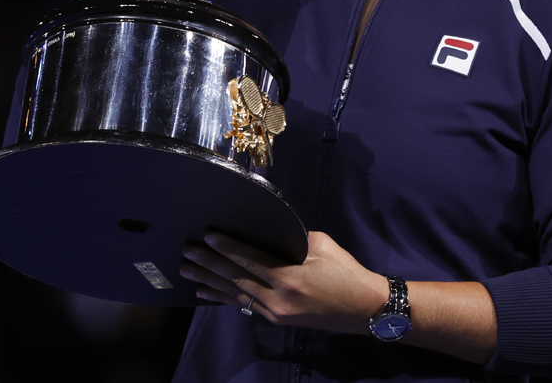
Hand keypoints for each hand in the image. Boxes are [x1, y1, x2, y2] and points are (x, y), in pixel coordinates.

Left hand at [180, 230, 388, 334]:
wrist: (364, 309)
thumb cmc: (346, 272)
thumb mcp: (322, 246)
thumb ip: (293, 239)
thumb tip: (270, 232)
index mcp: (289, 278)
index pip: (249, 260)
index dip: (227, 247)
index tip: (207, 236)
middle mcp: (278, 298)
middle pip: (236, 278)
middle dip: (209, 264)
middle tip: (187, 252)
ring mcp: (275, 312)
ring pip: (235, 294)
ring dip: (209, 281)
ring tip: (187, 271)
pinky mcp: (277, 319)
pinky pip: (244, 305)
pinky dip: (222, 298)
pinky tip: (205, 293)